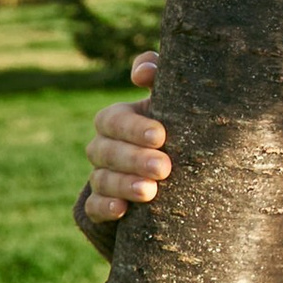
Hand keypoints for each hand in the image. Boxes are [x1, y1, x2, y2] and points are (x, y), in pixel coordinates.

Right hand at [84, 54, 168, 222]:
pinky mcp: (102, 207)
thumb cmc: (181, 127)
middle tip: (163, 167)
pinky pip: (94, 208)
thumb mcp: (176, 101)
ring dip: (123, 184)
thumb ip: (161, 77)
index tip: (161, 135)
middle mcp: (106, 147)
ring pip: (101, 179)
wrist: (188, 177)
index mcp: (120, 120)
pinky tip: (122, 209)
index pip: (112, 119)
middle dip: (133, 158)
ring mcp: (103, 177)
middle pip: (105, 150)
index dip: (132, 127)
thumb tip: (142, 72)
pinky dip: (105, 207)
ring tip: (150, 191)